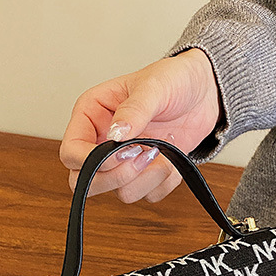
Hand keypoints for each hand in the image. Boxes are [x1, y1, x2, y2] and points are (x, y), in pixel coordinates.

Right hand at [59, 49, 221, 203]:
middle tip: (145, 154)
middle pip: (86, 182)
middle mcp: (102, 141)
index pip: (71, 153)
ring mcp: (123, 162)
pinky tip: (172, 158)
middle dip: (118, 176)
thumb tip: (116, 135)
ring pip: (120, 193)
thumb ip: (134, 110)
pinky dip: (164, 181)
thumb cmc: (174, 80)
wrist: (204, 92)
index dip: (91, 161)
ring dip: (146, 178)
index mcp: (91, 115)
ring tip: (162, 151)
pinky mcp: (146, 175)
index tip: (124, 151)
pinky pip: (149, 195)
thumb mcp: (153, 87)